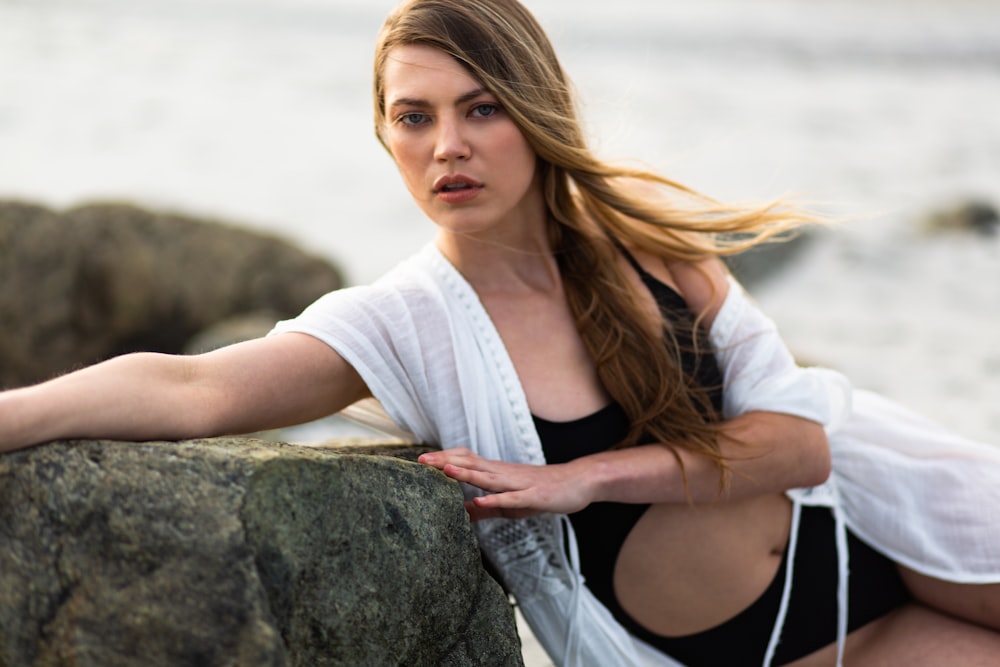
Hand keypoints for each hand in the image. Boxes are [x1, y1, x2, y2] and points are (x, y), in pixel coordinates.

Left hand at [418, 448, 594, 520]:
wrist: (578, 483)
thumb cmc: (543, 492)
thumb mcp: (511, 503)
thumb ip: (487, 509)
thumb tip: (462, 512)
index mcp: (498, 474)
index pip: (466, 461)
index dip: (445, 459)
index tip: (421, 461)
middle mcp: (504, 474)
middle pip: (471, 464)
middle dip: (445, 462)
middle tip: (421, 460)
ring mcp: (518, 484)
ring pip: (488, 477)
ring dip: (466, 474)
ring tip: (444, 470)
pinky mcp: (533, 496)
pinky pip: (511, 498)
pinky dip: (495, 500)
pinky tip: (481, 502)